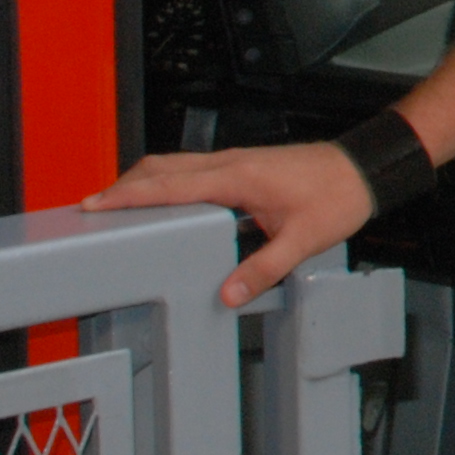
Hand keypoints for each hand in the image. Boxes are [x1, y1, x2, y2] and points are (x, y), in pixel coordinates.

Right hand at [88, 139, 377, 309]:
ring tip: (115, 203)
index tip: (94, 204)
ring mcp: (236, 161)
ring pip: (175, 164)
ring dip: (143, 180)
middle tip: (89, 208)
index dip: (128, 196)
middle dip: (122, 186)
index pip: (168, 185)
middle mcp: (230, 163)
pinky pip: (193, 169)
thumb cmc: (338, 196)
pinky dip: (167, 180)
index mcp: (236, 177)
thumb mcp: (302, 240)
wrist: (364, 169)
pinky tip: (163, 199)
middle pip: (161, 168)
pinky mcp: (243, 165)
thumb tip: (228, 294)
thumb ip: (264, 268)